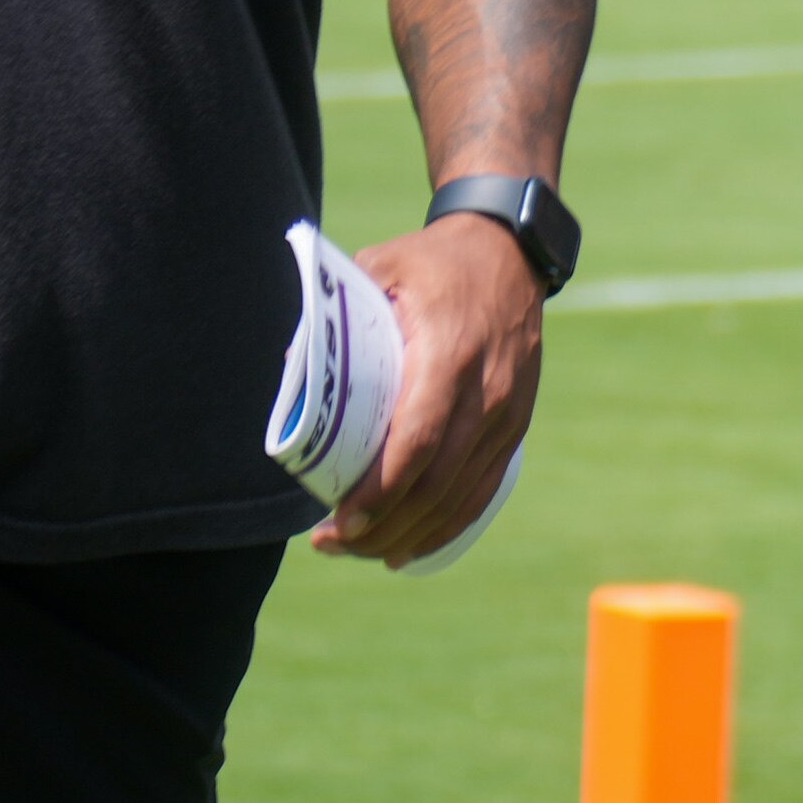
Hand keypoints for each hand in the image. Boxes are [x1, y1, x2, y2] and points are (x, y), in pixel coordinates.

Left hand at [319, 211, 541, 565]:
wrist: (508, 252)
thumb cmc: (433, 263)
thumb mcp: (381, 267)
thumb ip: (336, 313)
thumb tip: (288, 367)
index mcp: (449, 355)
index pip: (418, 441)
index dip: (380, 491)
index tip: (339, 520)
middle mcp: (485, 393)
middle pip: (436, 483)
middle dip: (382, 526)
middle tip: (331, 543)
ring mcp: (506, 414)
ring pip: (458, 497)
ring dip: (407, 535)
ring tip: (357, 550)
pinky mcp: (514, 427)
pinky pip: (482, 492)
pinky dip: (446, 528)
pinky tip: (408, 548)